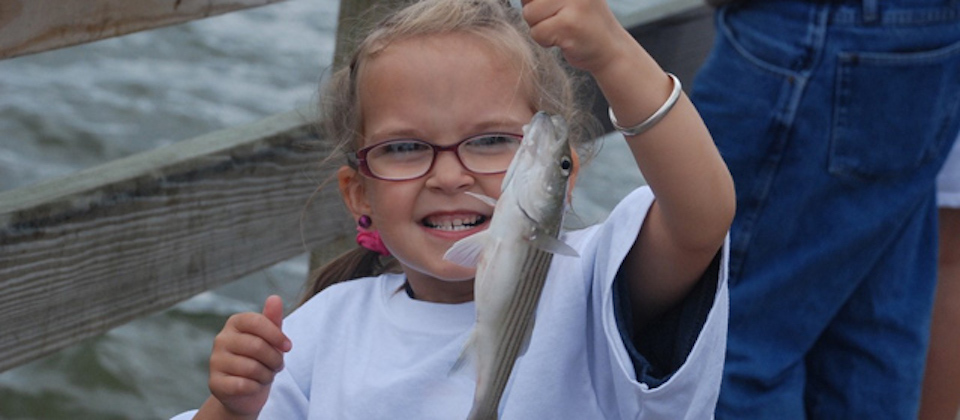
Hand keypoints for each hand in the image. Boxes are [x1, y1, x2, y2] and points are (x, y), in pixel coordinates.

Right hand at [207, 295, 291, 417]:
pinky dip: (255, 388)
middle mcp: (221, 339)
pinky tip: (255, 386)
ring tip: (267, 375)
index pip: (257, 322)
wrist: (247, 391)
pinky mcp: (214, 383)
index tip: (288, 347)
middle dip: (275, 359)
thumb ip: (273, 319)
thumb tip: (275, 298)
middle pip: (257, 346)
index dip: (277, 335)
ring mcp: (215, 361)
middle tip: (278, 365)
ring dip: (267, 375)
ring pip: (251, 368)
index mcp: (235, 323)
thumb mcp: (271, 338)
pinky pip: (242, 385)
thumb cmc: (261, 359)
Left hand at [519, 0, 634, 73]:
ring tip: (561, 29)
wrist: (612, 49)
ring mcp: (573, 2)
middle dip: (535, 13)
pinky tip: (564, 39)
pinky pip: (537, 32)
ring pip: (529, 14)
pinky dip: (545, 41)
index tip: (550, 10)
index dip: (532, 1)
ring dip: (539, 27)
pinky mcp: (569, 24)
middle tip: (557, 19)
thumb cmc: (582, 22)